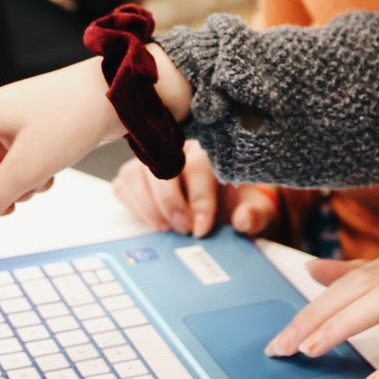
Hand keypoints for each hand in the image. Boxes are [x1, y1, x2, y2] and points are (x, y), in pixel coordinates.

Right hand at [0, 57, 145, 236]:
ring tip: (39, 182)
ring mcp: (0, 136)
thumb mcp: (30, 165)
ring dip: (6, 194)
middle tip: (15, 196)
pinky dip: (22, 187)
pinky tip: (47, 179)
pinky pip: (5, 179)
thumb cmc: (73, 113)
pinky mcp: (21, 145)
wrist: (119, 96)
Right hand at [112, 141, 277, 236]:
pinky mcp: (134, 176)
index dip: (199, 200)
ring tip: (167, 229)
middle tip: (183, 230)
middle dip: (171, 203)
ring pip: (137, 175)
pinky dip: (136, 207)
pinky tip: (153, 222)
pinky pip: (124, 187)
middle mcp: (176, 149)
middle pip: (162, 169)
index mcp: (208, 151)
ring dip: (150, 206)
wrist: (223, 206)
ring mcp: (151, 161)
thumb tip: (244, 220)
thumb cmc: (238, 204)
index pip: (198, 167)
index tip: (202, 228)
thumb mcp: (255, 210)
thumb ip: (254, 215)